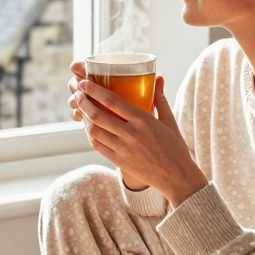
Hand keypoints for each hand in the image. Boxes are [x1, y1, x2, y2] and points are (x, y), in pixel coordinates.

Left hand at [72, 74, 206, 205]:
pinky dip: (90, 135)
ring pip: (94, 131)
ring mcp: (123, 149)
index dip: (94, 91)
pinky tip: (89, 127)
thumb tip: (158, 77)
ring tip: (81, 109)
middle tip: (77, 93)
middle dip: (83, 102)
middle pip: (98, 115)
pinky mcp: (119, 161)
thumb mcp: (169, 121)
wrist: (176, 177)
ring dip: (84, 118)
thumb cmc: (175, 147)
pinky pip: (97, 145)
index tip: (83, 83)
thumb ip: (160, 99)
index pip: (112, 101)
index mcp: (143, 120)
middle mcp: (130, 134)